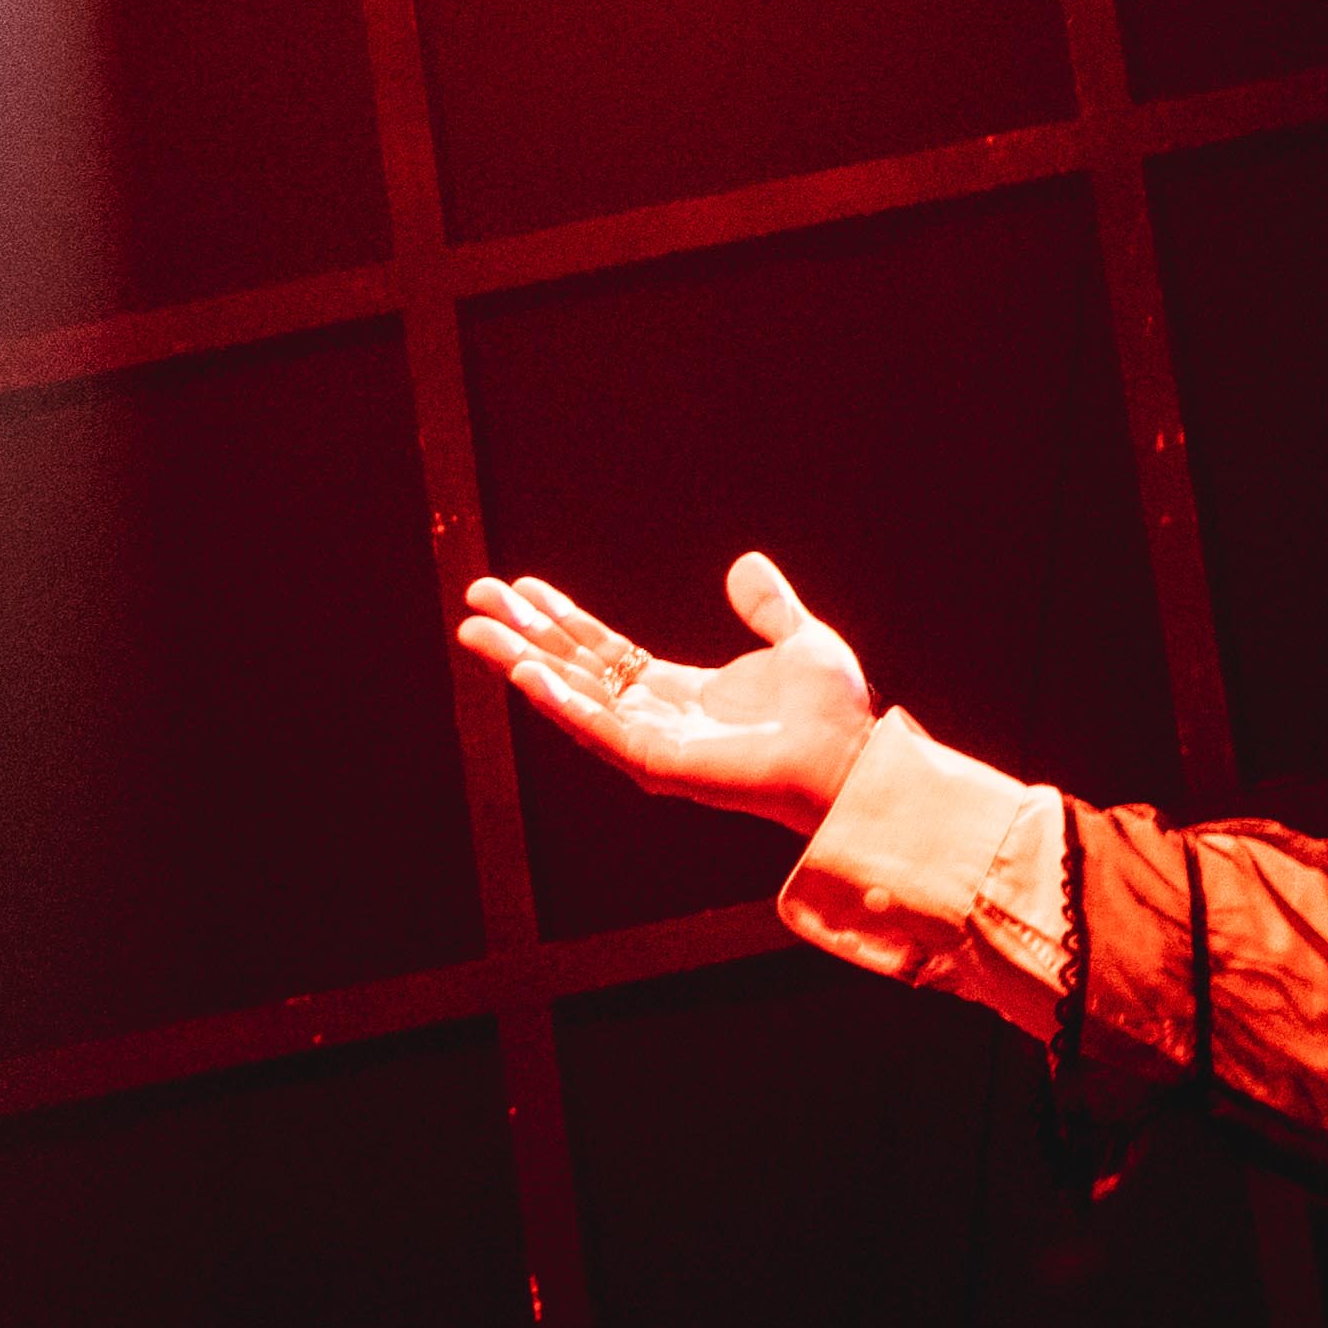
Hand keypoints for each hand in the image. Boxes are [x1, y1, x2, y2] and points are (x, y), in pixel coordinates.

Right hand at [454, 553, 876, 835]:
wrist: (851, 755)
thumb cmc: (831, 712)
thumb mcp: (798, 639)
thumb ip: (768, 606)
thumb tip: (744, 564)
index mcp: (679, 690)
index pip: (603, 651)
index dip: (562, 619)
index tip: (521, 589)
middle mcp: (655, 717)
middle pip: (573, 669)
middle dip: (523, 635)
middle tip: (476, 599)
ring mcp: (652, 742)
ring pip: (572, 697)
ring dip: (524, 664)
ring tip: (478, 633)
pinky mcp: (659, 763)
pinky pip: (599, 729)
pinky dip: (562, 702)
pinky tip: (529, 674)